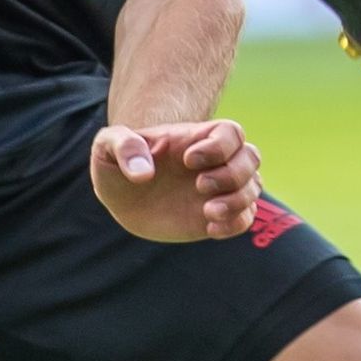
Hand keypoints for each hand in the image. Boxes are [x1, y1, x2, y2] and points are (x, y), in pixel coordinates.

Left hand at [89, 120, 260, 242]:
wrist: (123, 198)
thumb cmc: (117, 165)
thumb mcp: (107, 147)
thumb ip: (122, 145)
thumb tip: (143, 172)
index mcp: (193, 139)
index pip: (230, 132)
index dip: (219, 146)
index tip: (188, 160)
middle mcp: (214, 162)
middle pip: (251, 157)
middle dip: (233, 174)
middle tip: (199, 186)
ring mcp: (219, 189)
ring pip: (254, 187)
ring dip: (238, 200)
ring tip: (207, 212)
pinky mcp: (217, 216)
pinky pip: (246, 217)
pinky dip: (236, 223)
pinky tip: (209, 228)